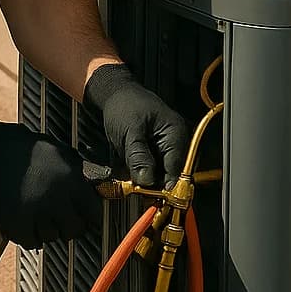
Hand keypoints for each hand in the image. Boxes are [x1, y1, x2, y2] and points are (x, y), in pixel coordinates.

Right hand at [0, 108, 105, 248]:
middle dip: (70, 224)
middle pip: (76, 230)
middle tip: (61, 217)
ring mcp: (35, 213)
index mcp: (70, 178)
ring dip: (48, 229)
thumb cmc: (15, 146)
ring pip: (54, 238)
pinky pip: (32, 242)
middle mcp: (56, 198)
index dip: (90, 214)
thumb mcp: (54, 148)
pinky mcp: (16, 224)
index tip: (86, 216)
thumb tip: (92, 185)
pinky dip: (29, 234)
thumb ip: (75, 170)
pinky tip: (25, 219)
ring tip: (38, 213)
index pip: (94, 212)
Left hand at [83, 63, 189, 187]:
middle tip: (135, 186)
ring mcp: (166, 146)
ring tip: (131, 170)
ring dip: (146, 176)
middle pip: (171, 174)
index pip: (177, 170)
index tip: (150, 197)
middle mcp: (176, 142)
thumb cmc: (124, 105)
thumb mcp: (129, 132)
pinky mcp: (155, 149)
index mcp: (176, 134)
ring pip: (160, 173)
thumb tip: (148, 181)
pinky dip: (141, 169)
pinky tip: (131, 164)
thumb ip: (139, 157)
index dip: (164, 186)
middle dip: (153, 183)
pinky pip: (153, 167)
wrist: (113, 93)